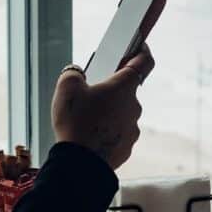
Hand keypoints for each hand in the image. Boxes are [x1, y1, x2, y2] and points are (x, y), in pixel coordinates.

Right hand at [51, 46, 154, 169]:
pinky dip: (106, 131)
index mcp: (124, 87)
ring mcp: (132, 128)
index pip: (144, 62)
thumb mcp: (66, 88)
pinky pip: (118, 133)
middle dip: (111, 89)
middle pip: (126, 90)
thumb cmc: (75, 123)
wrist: (78, 164)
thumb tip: (78, 75)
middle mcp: (134, 106)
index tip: (138, 46)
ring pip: (121, 113)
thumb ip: (74, 73)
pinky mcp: (126, 147)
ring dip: (108, 112)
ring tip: (85, 118)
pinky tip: (89, 135)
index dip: (142, 51)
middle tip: (90, 92)